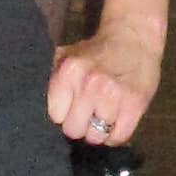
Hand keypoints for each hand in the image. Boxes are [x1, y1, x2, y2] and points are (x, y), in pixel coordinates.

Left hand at [47, 24, 162, 146]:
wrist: (134, 38)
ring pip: (96, 137)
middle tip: (87, 115)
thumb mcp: (68, 57)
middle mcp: (90, 84)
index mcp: (69, 72)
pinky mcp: (135, 104)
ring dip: (99, 131)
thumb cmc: (96, 52)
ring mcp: (113, 95)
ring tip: (103, 116)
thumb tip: (40, 108)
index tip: (71, 108)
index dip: (64, 114)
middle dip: (80, 125)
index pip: (56, 116)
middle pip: (74, 130)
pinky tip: (116, 121)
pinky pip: (118, 137)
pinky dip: (116, 135)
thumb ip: (54, 81)